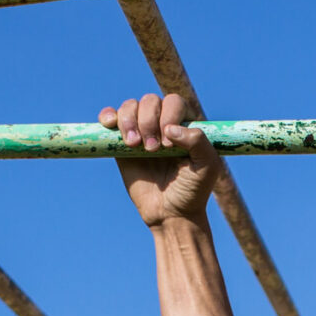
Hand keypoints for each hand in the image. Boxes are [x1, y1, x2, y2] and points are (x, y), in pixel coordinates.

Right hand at [103, 92, 219, 227]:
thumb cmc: (192, 191)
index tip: (169, 145)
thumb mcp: (207, 167)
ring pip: (129, 106)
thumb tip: (170, 128)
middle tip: (152, 150)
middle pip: (149, 101)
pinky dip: (108, 116)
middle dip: (148, 122)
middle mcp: (162, 123)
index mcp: (184, 125)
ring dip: (129, 120)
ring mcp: (141, 131)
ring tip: (134, 145)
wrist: (169, 213)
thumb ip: (198, 142)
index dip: (168, 117)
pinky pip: (111, 118)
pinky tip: (109, 125)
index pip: (173, 102)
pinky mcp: (121, 143)